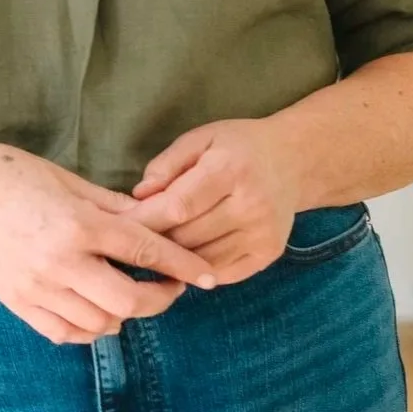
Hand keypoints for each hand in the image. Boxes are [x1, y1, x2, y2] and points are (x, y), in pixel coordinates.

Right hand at [0, 133, 219, 345]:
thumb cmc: (10, 172)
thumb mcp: (67, 179)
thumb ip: (111, 205)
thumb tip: (151, 219)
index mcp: (78, 223)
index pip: (144, 250)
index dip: (182, 265)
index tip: (208, 276)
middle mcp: (60, 261)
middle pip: (128, 299)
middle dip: (159, 298)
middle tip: (170, 287)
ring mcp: (37, 288)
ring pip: (100, 322)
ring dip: (124, 312)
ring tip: (130, 291)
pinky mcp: (17, 304)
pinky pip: (65, 333)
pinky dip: (89, 327)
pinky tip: (96, 308)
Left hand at [127, 116, 300, 284]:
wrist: (293, 160)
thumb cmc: (239, 146)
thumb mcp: (202, 138)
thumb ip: (168, 163)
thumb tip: (139, 196)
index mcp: (230, 169)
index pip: (178, 206)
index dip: (145, 220)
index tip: (119, 226)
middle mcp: (250, 205)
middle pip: (187, 237)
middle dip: (154, 240)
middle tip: (130, 240)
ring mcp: (262, 234)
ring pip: (202, 261)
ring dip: (174, 258)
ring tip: (154, 250)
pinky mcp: (268, 254)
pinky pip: (222, 273)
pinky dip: (198, 269)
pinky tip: (184, 260)